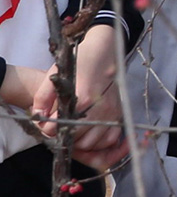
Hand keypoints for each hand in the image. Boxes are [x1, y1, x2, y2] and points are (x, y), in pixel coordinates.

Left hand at [32, 22, 128, 168]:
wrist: (105, 52)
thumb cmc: (79, 63)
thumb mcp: (55, 76)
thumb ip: (42, 98)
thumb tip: (38, 118)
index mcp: (81, 100)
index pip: (57, 129)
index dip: (47, 129)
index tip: (46, 124)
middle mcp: (98, 110)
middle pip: (75, 140)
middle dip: (64, 137)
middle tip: (59, 128)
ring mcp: (111, 113)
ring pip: (92, 144)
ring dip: (80, 142)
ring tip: (74, 131)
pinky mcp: (119, 114)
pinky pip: (110, 139)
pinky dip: (99, 143)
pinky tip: (90, 134)